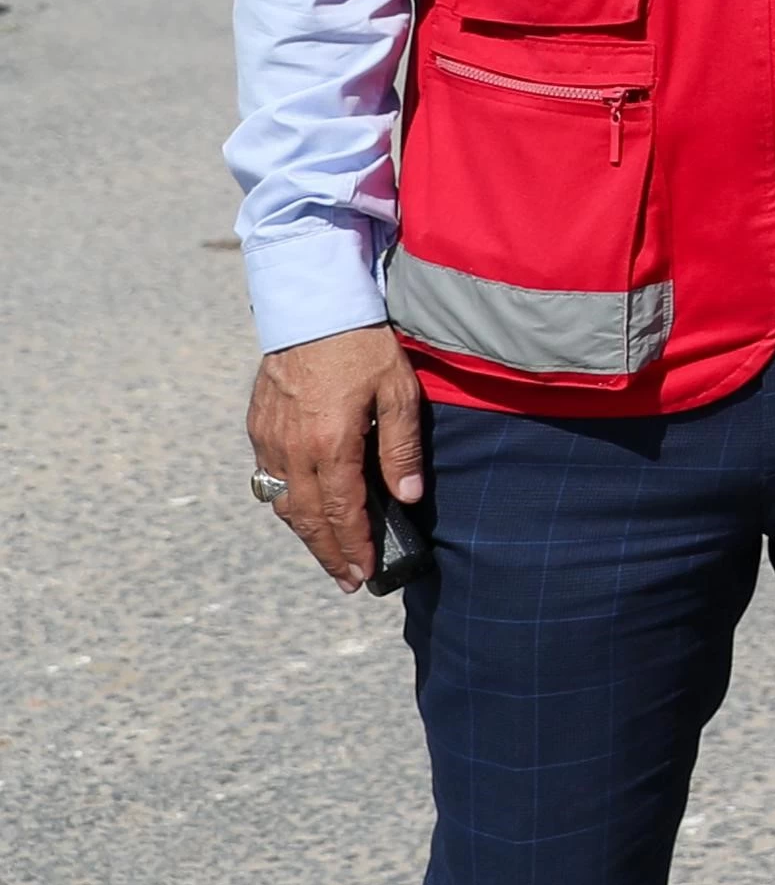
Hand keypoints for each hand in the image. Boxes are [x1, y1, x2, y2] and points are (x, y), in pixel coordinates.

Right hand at [250, 325, 424, 594]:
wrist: (311, 305)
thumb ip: (402, 447)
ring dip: (305, 533)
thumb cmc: (363, 346)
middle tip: (347, 579)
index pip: (341, 511)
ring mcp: (269, 438)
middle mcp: (292, 448)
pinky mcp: (258, 425)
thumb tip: (406, 497)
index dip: (353, 546)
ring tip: (329, 553)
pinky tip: (303, 510)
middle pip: (306, 518)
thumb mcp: (399, 392)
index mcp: (329, 444)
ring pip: (282, 502)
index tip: (364, 573)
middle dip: (327, 552)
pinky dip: (286, 503)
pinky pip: (268, 478)